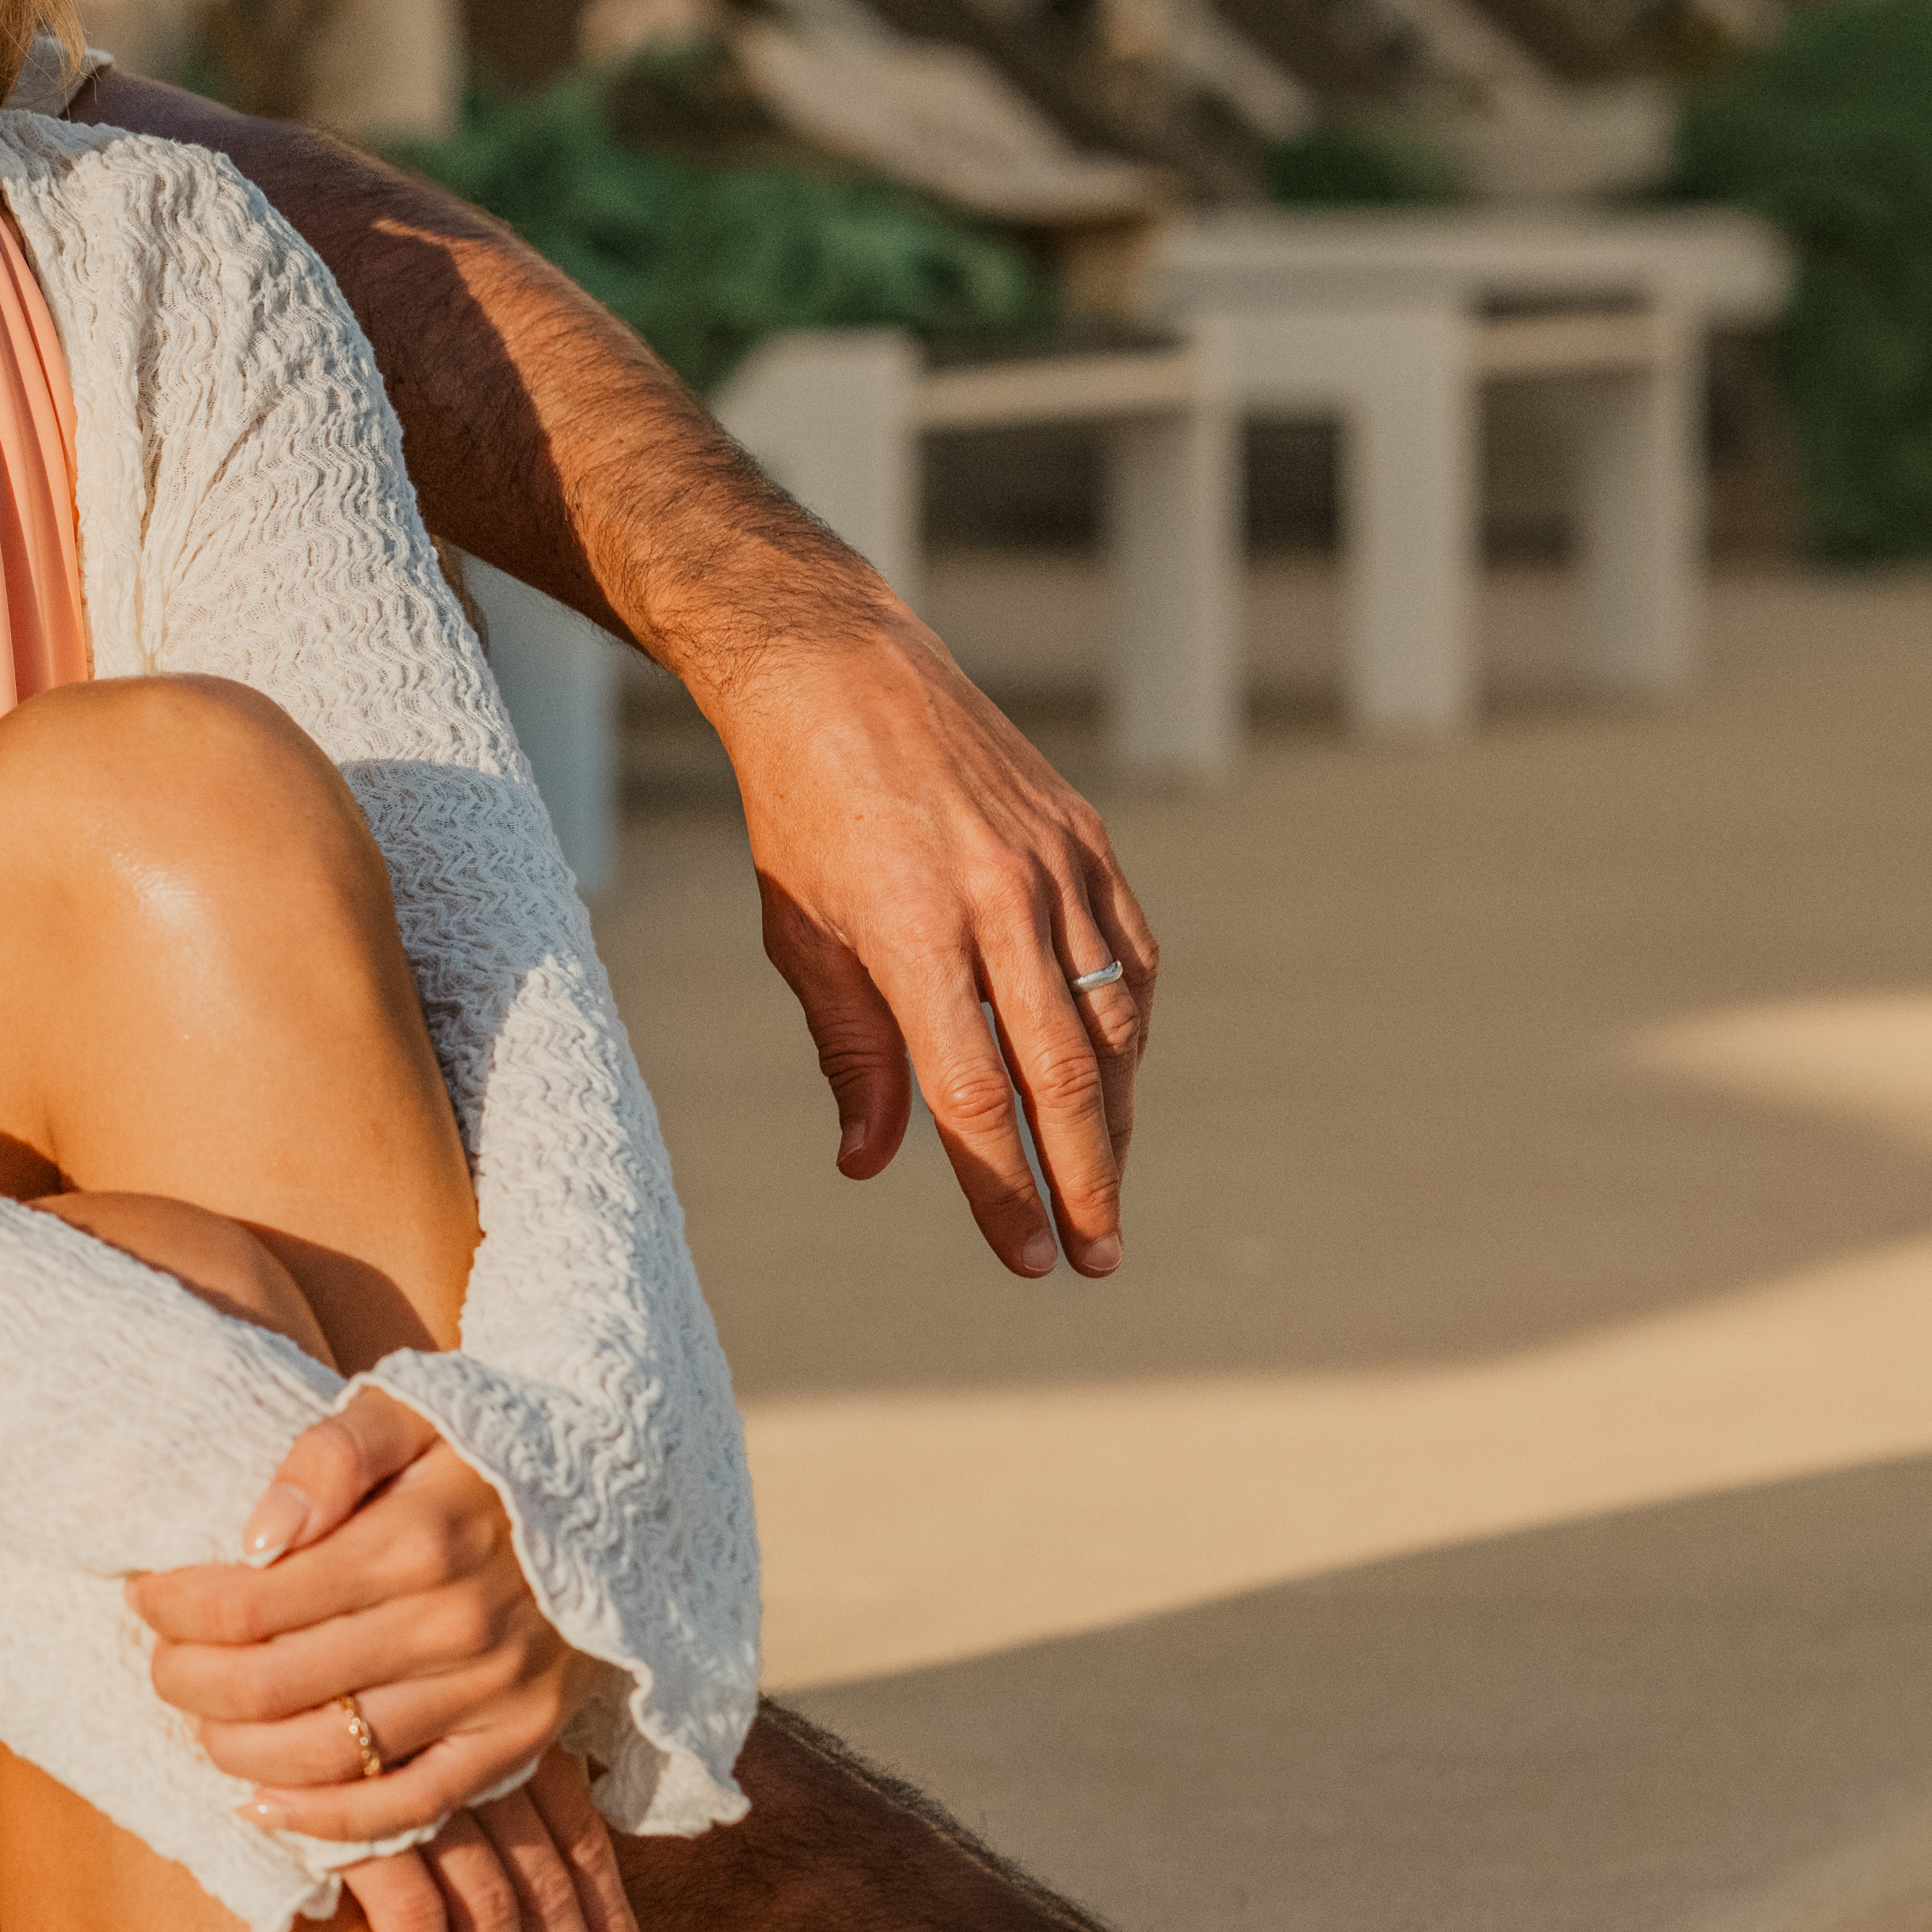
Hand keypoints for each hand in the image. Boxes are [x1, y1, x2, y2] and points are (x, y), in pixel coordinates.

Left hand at [129, 1390, 640, 1931]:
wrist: (612, 1492)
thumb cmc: (478, 1447)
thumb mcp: (406, 1409)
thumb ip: (327, 1456)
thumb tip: (255, 1538)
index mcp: (416, 1537)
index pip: (248, 1601)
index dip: (175, 1608)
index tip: (148, 1595)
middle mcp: (455, 1624)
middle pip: (271, 1685)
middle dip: (187, 1680)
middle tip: (162, 1662)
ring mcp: (490, 1692)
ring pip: (325, 1755)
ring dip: (235, 1750)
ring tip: (204, 1722)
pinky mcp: (518, 1742)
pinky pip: (408, 1807)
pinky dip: (324, 1824)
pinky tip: (261, 1806)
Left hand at [702, 598, 1158, 1277]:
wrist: (842, 673)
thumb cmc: (799, 815)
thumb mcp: (800, 937)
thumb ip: (852, 1053)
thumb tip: (873, 1163)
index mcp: (914, 933)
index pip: (972, 1096)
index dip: (1005, 1188)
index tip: (1030, 1258)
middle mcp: (1000, 901)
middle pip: (1063, 1074)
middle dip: (1087, 1180)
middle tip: (1097, 1256)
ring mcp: (1056, 865)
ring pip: (1113, 1020)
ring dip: (1116, 1116)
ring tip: (1104, 1185)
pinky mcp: (1087, 838)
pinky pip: (1132, 953)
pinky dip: (1131, 1027)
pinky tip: (1117, 1078)